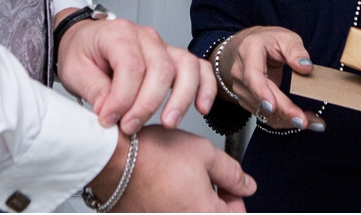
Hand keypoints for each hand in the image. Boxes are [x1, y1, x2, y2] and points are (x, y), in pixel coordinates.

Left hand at [57, 12, 214, 133]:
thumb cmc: (81, 52)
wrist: (84, 40)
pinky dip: (205, 87)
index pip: (131, 67)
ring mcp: (163, 46)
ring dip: (181, 98)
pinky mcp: (174, 58)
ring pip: (186, 67)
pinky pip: (199, 68)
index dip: (122, 99)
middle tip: (129, 128)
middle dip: (146, 105)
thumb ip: (93, 89)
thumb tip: (109, 111)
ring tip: (168, 123)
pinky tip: (201, 108)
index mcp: (119, 34)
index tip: (108, 121)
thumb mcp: (74, 70)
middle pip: (160, 69)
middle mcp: (146, 37)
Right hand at [89, 125, 254, 212]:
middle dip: (212, 201)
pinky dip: (171, 206)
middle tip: (201, 180)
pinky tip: (164, 190)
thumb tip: (246, 185)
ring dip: (191, 204)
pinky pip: (170, 213)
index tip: (226, 184)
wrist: (113, 161)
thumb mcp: (204, 152)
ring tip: (179, 183)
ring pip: (190, 214)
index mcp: (207, 214)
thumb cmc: (152, 156)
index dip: (234, 197)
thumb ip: (232, 172)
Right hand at [216, 26, 324, 131]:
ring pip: (264, 112)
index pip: (252, 75)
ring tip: (314, 122)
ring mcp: (242, 90)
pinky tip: (304, 120)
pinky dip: (286, 121)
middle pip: (260, 98)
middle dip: (282, 111)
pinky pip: (267, 116)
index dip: (261, 92)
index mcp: (249, 52)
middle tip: (303, 121)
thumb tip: (305, 67)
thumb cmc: (269, 42)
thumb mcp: (286, 38)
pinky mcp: (248, 102)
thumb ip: (296, 51)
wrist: (249, 48)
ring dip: (289, 120)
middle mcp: (240, 73)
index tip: (272, 106)